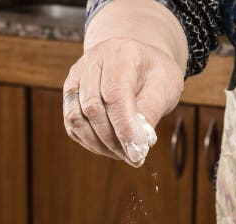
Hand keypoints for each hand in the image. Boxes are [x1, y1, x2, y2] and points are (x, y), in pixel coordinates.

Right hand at [63, 37, 184, 166]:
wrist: (137, 60)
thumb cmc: (154, 74)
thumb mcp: (166, 85)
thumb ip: (152, 109)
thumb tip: (139, 142)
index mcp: (121, 53)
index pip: (115, 94)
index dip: (124, 127)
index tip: (137, 152)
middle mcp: (93, 61)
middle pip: (93, 108)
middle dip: (113, 140)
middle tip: (133, 157)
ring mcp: (77, 76)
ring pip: (77, 118)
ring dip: (99, 144)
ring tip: (122, 153)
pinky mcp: (69, 92)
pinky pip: (72, 124)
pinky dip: (89, 141)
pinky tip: (109, 147)